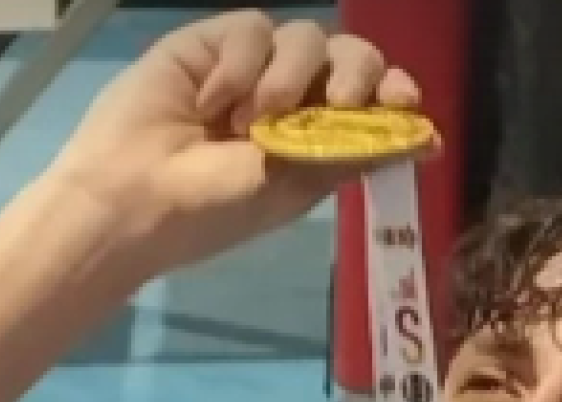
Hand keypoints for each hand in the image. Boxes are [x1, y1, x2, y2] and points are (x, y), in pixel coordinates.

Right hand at [46, 11, 423, 279]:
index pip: (373, 98)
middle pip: (349, 55)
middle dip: (357, 71)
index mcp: (319, 137)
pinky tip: (213, 104)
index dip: (394, 90)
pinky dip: (241, 65)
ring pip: (304, 37)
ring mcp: (253, 70)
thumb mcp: (293, 189)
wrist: (134, 203)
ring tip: (253, 122)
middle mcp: (294, 98)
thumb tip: (427, 140)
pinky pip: (251, 30)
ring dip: (290, 76)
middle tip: (340, 102)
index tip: (404, 101)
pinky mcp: (211, 45)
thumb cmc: (212, 210)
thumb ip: (354, 156)